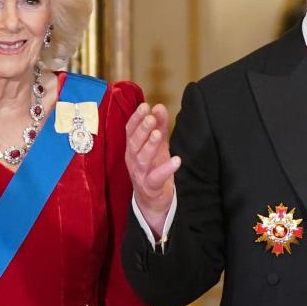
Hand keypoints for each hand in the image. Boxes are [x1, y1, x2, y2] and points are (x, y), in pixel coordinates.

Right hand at [125, 103, 179, 237]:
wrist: (152, 200)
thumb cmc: (153, 167)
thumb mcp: (157, 145)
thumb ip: (159, 126)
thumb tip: (159, 106)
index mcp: (132, 148)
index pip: (129, 130)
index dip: (136, 118)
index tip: (144, 106)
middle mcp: (132, 160)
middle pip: (134, 143)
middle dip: (142, 129)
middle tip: (151, 118)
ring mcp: (140, 174)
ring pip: (142, 159)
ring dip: (150, 145)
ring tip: (159, 134)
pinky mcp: (150, 187)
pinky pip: (156, 177)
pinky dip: (166, 169)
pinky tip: (176, 160)